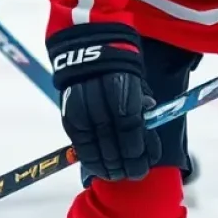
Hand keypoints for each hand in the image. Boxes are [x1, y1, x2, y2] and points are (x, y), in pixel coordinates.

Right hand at [49, 24, 161, 181]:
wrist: (90, 42)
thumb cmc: (120, 62)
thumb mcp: (137, 80)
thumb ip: (140, 105)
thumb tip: (148, 126)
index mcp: (123, 95)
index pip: (133, 132)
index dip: (141, 152)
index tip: (147, 162)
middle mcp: (102, 103)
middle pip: (115, 144)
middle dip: (127, 164)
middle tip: (135, 174)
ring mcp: (83, 109)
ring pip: (96, 146)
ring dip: (107, 165)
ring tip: (116, 175)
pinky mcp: (69, 112)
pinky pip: (79, 141)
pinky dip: (88, 156)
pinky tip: (96, 165)